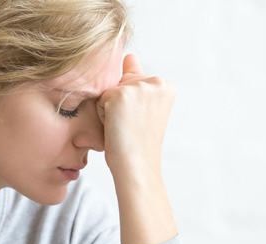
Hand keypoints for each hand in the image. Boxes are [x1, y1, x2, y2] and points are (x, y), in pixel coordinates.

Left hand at [96, 54, 175, 178]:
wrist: (136, 166)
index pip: (134, 80)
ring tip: (124, 128)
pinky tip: (116, 127)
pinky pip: (100, 99)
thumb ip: (137, 80)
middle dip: (119, 105)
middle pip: (120, 83)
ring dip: (109, 110)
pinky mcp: (121, 94)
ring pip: (109, 90)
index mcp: (165, 85)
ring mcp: (139, 86)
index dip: (131, 105)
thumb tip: (128, 56)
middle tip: (131, 127)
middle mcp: (157, 81)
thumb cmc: (138, 143)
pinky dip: (103, 115)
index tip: (140, 122)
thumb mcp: (143, 107)